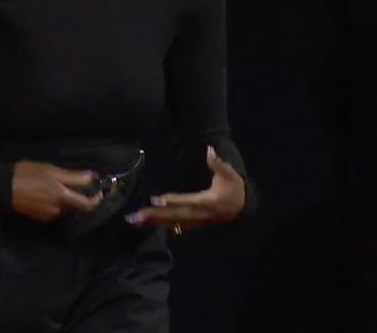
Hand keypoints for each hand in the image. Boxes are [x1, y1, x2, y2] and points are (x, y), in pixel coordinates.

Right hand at [11, 161, 103, 222]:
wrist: (3, 188)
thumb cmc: (27, 173)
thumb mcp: (50, 169)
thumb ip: (73, 176)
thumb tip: (92, 177)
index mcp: (62, 194)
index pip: (87, 203)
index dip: (96, 198)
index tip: (99, 191)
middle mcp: (58, 208)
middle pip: (78, 206)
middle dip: (82, 198)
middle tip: (81, 188)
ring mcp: (50, 214)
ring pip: (66, 207)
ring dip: (67, 200)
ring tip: (57, 187)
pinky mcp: (42, 218)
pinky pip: (56, 211)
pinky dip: (56, 203)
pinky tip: (47, 194)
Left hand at [124, 146, 245, 232]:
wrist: (242, 208)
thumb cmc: (234, 188)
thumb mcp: (229, 174)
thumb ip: (218, 163)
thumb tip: (209, 149)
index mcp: (207, 201)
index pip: (188, 202)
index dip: (173, 201)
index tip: (155, 200)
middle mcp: (200, 214)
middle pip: (175, 216)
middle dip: (155, 216)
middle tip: (136, 215)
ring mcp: (196, 221)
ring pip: (173, 223)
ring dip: (153, 222)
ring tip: (135, 220)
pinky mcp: (195, 224)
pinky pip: (176, 226)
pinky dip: (162, 225)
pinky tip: (148, 225)